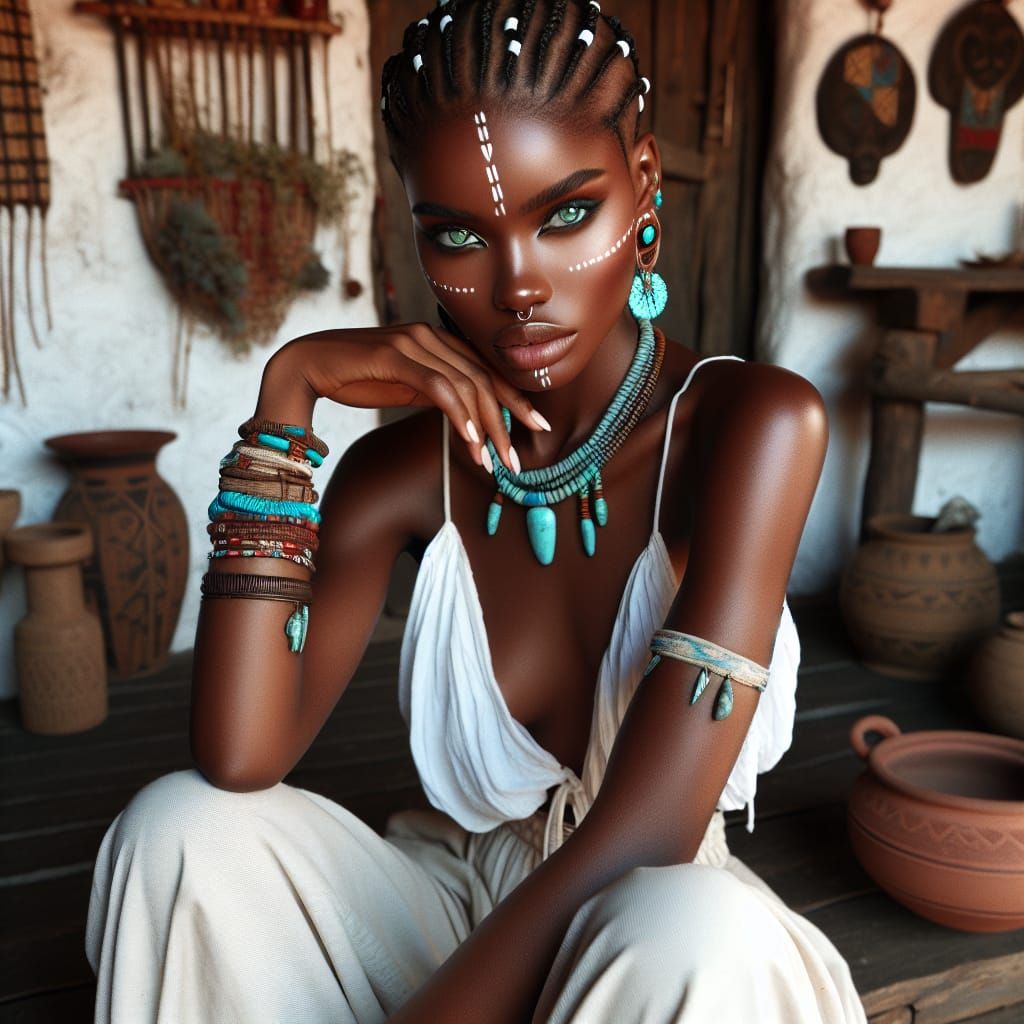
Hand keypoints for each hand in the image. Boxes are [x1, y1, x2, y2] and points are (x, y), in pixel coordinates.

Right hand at [263, 324, 548, 469]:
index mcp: (436, 340)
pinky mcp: (396, 353)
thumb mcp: (405, 386)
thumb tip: (466, 413)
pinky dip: (459, 415)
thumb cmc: (355, 376)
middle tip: (517, 459)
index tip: (536, 427)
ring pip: (465, 385)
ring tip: (493, 462)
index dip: (514, 399)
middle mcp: (430, 335)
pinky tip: (470, 441)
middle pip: (482, 380)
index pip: (485, 371)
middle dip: (505, 421)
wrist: (307, 365)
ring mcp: (413, 341)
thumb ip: (436, 391)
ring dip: (483, 428)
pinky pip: (438, 387)